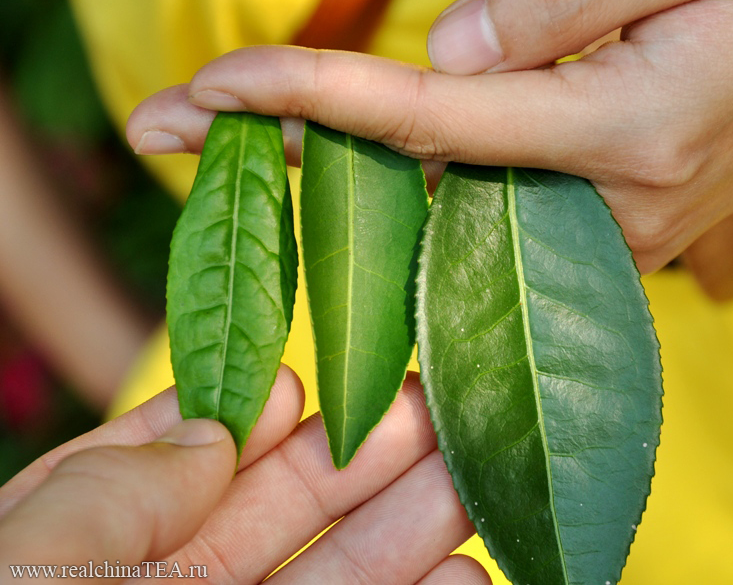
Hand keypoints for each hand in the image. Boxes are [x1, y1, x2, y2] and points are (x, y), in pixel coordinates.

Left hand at [0, 367, 487, 583]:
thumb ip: (106, 490)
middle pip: (284, 509)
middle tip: (433, 398)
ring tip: (472, 459)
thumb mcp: (24, 562)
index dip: (245, 417)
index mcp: (93, 554)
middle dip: (361, 449)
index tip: (297, 382)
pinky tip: (467, 569)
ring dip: (414, 514)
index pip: (183, 465)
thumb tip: (217, 433)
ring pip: (345, 568)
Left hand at [126, 0, 732, 275]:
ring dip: (327, 166)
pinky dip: (400, 179)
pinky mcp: (599, 229)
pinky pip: (481, 204)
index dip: (316, 98)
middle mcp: (603, 208)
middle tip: (162, 127)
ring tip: (215, 132)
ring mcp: (601, 233)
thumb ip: (558, 6)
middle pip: (412, 180)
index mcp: (625, 137)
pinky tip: (333, 156)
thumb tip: (445, 55)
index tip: (211, 84)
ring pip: (440, 202)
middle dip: (283, 149)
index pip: (434, 122)